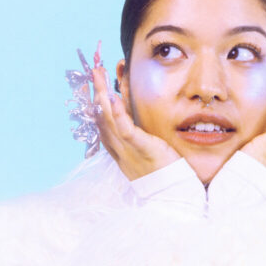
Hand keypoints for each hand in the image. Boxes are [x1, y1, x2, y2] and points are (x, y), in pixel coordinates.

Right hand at [89, 44, 180, 180]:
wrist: (171, 196)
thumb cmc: (164, 174)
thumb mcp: (150, 149)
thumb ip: (144, 132)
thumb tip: (140, 116)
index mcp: (120, 149)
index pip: (106, 120)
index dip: (101, 100)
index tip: (99, 82)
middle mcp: (119, 148)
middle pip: (102, 115)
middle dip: (97, 91)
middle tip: (94, 69)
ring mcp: (128, 149)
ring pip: (109, 118)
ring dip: (102, 94)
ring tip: (98, 73)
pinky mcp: (141, 148)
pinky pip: (125, 129)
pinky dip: (117, 113)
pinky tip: (112, 97)